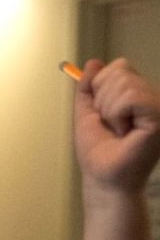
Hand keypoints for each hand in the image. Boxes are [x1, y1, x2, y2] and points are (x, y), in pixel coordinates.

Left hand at [74, 57, 159, 193]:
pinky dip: (117, 114)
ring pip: (124, 83)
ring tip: (118, 129)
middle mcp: (154, 97)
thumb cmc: (98, 151)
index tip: (102, 113)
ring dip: (109, 109)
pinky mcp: (159, 116)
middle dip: (102, 99)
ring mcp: (159, 106)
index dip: (100, 87)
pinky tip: (124, 130)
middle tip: (111, 124)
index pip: (119, 66)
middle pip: (120, 71)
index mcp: (139, 94)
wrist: (103, 177)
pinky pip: (131, 97)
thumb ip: (88, 87)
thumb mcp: (87, 112)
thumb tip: (94, 62)